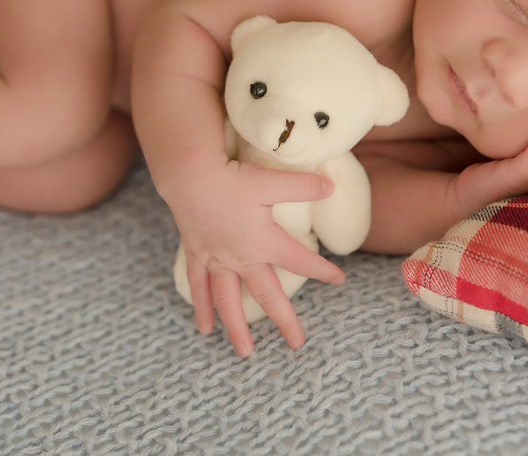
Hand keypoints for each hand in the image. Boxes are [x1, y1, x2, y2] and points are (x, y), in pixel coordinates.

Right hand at [168, 157, 344, 356]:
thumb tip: (331, 187)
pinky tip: (204, 329)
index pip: (301, 262)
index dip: (322, 271)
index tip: (339, 280)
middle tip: (297, 345)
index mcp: (264, 242)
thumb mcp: (272, 181)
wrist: (188, 175)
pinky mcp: (197, 255)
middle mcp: (242, 258)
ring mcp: (217, 260)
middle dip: (285, 320)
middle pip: (267, 295)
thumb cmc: (232, 178)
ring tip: (245, 351)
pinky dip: (202, 308)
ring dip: (237, 328)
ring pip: (228, 301)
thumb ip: (303, 186)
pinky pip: (199, 287)